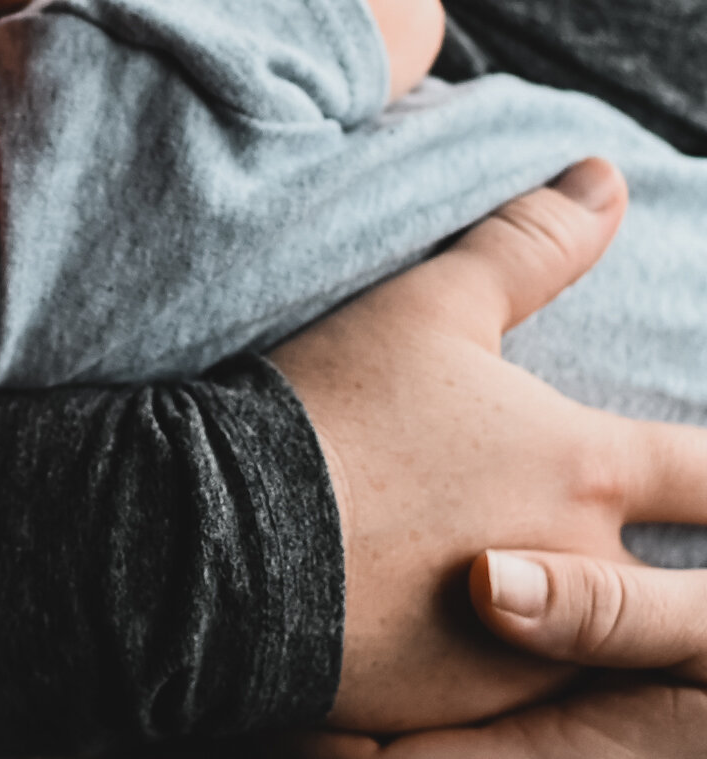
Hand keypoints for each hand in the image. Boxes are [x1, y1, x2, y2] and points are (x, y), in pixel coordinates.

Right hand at [269, 159, 706, 732]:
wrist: (219, 537)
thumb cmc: (330, 409)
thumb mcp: (426, 308)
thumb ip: (528, 244)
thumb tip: (604, 175)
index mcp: (583, 467)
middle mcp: (582, 567)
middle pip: (682, 589)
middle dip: (682, 577)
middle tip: (628, 550)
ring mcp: (529, 650)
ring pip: (595, 642)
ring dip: (582, 617)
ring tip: (529, 592)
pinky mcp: (465, 708)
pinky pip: (511, 691)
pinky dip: (497, 664)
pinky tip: (446, 635)